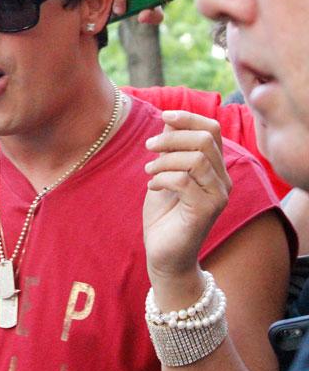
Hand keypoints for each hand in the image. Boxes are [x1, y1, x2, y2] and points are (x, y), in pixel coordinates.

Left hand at [143, 111, 230, 282]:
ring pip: (196, 158)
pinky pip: (183, 180)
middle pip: (204, 139)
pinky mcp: (206, 211)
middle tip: (148, 146)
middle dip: (171, 137)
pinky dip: (162, 178)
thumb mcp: (164, 173)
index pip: (212, 129)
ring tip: (148, 171)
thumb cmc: (164, 213)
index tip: (164, 116)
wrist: (165, 254)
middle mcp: (223, 180)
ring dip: (164, 160)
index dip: (188, 118)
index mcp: (215, 167)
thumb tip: (169, 119)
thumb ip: (170, 148)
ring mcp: (218, 196)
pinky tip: (152, 187)